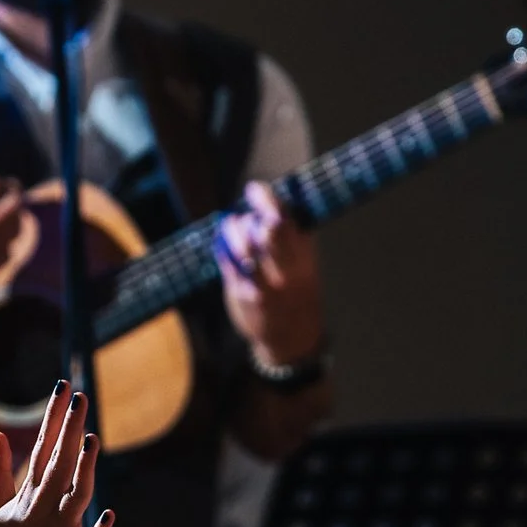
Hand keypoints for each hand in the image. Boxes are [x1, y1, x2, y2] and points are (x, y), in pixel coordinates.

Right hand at [0, 380, 113, 526]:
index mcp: (30, 492)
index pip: (44, 445)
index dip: (53, 416)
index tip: (62, 387)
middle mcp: (45, 505)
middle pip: (61, 461)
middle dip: (70, 428)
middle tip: (80, 398)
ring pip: (77, 493)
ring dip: (84, 468)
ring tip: (92, 440)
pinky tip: (109, 515)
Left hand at [215, 181, 325, 369]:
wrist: (292, 336)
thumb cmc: (294, 291)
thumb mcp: (302, 263)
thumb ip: (286, 236)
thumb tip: (263, 200)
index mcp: (304, 254)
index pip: (286, 216)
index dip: (266, 198)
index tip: (252, 190)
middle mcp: (288, 268)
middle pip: (268, 230)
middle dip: (250, 214)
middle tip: (241, 213)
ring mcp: (267, 284)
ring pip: (246, 247)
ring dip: (233, 231)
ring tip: (230, 228)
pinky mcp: (246, 296)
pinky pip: (229, 266)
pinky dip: (222, 250)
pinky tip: (221, 246)